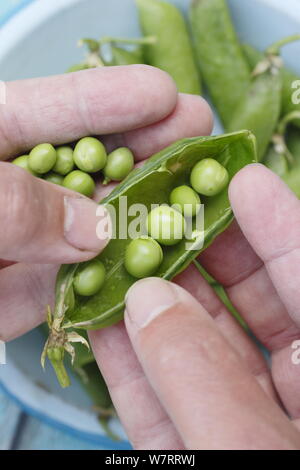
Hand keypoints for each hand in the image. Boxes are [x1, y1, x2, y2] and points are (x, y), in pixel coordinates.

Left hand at [0, 67, 211, 342]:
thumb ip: (15, 205)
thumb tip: (93, 230)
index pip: (52, 112)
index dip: (108, 100)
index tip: (162, 93)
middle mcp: (8, 194)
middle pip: (84, 169)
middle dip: (140, 151)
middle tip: (194, 138)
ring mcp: (16, 249)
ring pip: (87, 235)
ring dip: (137, 222)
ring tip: (190, 204)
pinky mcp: (14, 300)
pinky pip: (68, 293)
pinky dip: (107, 287)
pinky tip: (150, 273)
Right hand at [90, 165, 299, 449]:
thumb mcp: (252, 448)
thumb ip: (202, 380)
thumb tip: (149, 301)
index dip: (278, 229)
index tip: (244, 179)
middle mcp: (292, 395)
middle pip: (249, 307)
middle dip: (204, 256)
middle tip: (165, 212)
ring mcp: (238, 424)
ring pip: (197, 351)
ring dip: (154, 306)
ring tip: (118, 259)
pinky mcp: (196, 450)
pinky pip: (164, 401)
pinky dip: (132, 365)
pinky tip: (102, 325)